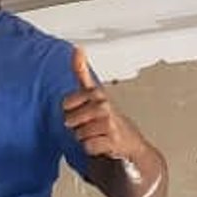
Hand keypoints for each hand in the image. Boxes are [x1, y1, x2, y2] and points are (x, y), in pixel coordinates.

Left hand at [61, 47, 142, 161]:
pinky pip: (88, 146)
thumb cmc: (107, 117)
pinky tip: (101, 143)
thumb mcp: (93, 93)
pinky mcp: (113, 139)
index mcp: (97, 93)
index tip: (75, 109)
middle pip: (69, 119)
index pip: (66, 102)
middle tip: (87, 126)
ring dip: (83, 138)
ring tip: (95, 134)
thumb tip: (77, 48)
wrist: (130, 142)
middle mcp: (104, 105)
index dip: (67, 109)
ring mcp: (109, 122)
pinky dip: (91, 148)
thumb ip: (82, 71)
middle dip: (75, 127)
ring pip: (79, 134)